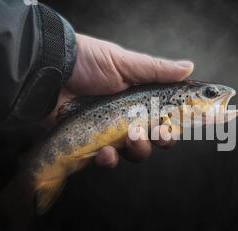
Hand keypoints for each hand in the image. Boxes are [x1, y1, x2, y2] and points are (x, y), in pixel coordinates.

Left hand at [46, 34, 193, 167]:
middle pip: (155, 138)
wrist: (48, 71)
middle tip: (159, 132)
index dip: (177, 122)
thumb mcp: (124, 63)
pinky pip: (108, 161)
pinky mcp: (91, 145)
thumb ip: (157, 70)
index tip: (185, 125)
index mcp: (140, 97)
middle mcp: (128, 116)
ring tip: (131, 137)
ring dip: (139, 149)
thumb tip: (189, 67)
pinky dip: (110, 159)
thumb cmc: (86, 62)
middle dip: (162, 139)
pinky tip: (105, 151)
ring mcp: (110, 132)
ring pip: (135, 152)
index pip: (166, 114)